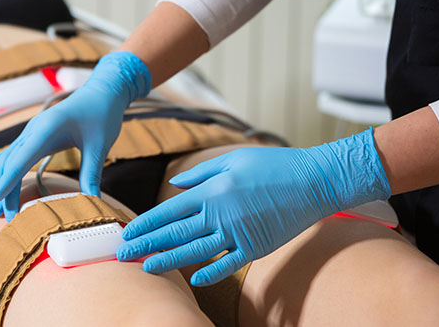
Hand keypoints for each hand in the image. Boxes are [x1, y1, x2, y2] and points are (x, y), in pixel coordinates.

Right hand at [0, 51, 150, 220]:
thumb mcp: (100, 145)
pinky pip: (13, 152)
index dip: (8, 179)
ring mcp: (32, 132)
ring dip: (3, 182)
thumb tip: (91, 201)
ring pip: (9, 159)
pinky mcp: (35, 135)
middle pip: (10, 162)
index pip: (22, 157)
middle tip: (3, 216)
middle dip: (4, 188)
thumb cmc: (102, 114)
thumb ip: (92, 172)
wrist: (102, 91)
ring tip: (0, 210)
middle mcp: (34, 129)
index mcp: (47, 128)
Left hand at [116, 128, 390, 285]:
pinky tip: (194, 280)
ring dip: (168, 260)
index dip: (145, 223)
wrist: (314, 181)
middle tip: (123, 254)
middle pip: (175, 233)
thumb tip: (176, 185)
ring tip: (146, 267)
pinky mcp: (257, 247)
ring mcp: (238, 233)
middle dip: (146, 244)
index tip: (127, 232)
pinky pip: (228, 264)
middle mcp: (220, 214)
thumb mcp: (234, 159)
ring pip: (195, 251)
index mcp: (212, 191)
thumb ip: (201, 174)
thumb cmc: (275, 165)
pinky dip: (211, 272)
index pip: (169, 211)